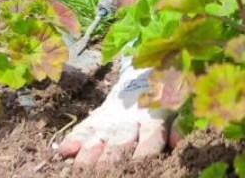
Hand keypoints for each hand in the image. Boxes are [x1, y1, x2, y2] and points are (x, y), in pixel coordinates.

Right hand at [55, 56, 173, 165]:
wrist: (143, 76)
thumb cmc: (164, 100)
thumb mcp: (177, 111)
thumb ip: (178, 128)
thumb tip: (179, 142)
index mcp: (154, 119)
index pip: (150, 138)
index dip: (144, 154)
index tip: (140, 167)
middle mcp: (130, 120)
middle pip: (120, 144)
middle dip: (112, 161)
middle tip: (107, 174)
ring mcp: (110, 120)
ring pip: (98, 139)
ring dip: (90, 155)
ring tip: (82, 169)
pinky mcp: (95, 119)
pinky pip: (82, 130)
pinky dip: (73, 140)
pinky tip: (65, 151)